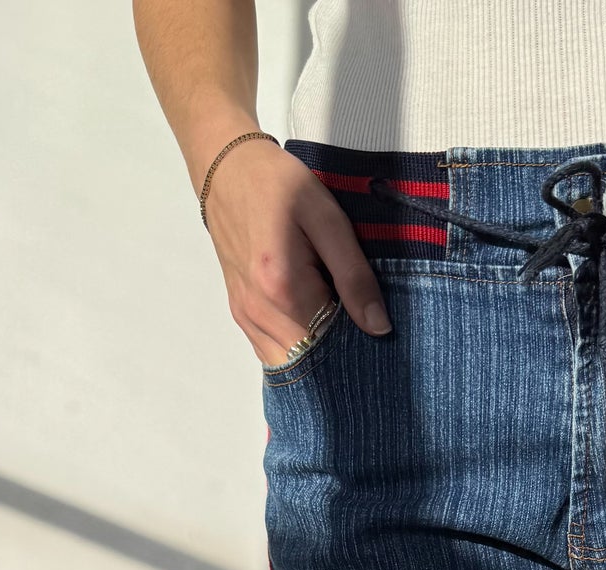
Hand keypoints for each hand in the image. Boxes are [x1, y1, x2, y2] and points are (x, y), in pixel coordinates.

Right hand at [201, 136, 392, 364]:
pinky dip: (298, 348)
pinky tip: (316, 327)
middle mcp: (259, 313)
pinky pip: (273, 351)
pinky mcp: (241, 314)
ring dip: (318, 356)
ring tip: (341, 329)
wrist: (226, 169)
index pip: (331, 348)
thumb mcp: (328, 219)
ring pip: (290, 363)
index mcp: (283, 290)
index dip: (358, 349)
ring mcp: (246, 317)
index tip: (378, 338)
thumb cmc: (279, 185)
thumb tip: (379, 328)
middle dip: (339, 357)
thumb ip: (354, 276)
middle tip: (364, 334)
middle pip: (309, 363)